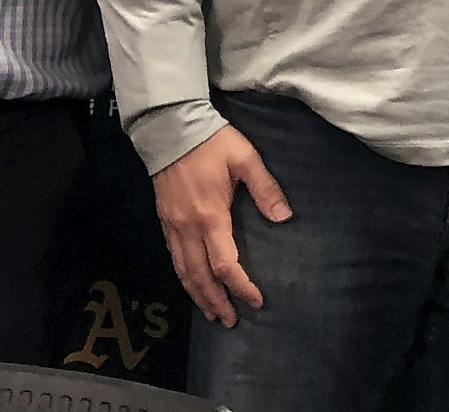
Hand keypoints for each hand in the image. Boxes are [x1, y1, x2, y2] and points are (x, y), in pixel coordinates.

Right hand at [152, 125, 291, 326]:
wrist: (170, 128)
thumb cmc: (212, 142)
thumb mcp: (245, 158)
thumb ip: (265, 189)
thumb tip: (284, 217)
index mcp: (210, 216)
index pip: (225, 264)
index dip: (240, 286)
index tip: (256, 300)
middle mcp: (187, 227)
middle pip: (200, 276)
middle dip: (216, 301)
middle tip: (232, 321)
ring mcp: (172, 226)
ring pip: (183, 271)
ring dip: (198, 295)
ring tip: (213, 313)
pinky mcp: (164, 221)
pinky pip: (174, 258)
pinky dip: (184, 277)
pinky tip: (193, 284)